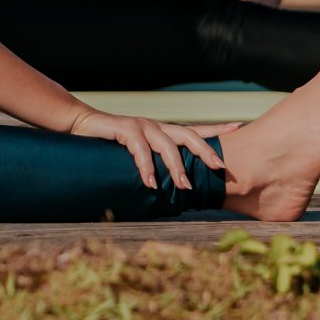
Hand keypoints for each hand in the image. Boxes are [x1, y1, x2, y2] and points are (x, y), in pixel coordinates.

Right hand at [67, 109, 226, 190]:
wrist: (80, 126)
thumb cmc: (110, 145)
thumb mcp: (137, 156)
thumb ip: (154, 167)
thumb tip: (174, 193)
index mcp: (163, 132)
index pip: (196, 129)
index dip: (217, 129)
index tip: (239, 126)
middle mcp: (157, 126)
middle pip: (188, 134)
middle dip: (206, 151)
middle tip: (219, 167)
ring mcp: (142, 126)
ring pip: (167, 144)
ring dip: (177, 167)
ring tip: (185, 186)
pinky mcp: (125, 128)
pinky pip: (140, 149)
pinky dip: (146, 167)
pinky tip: (150, 182)